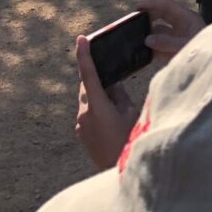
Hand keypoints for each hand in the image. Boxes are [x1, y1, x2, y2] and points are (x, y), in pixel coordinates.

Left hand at [75, 35, 138, 171]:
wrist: (117, 173)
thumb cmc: (130, 142)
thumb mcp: (132, 114)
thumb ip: (121, 96)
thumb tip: (113, 86)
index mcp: (98, 107)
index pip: (89, 74)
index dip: (84, 55)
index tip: (81, 39)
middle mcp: (84, 114)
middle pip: (87, 87)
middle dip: (100, 80)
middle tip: (117, 83)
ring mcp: (80, 125)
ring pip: (88, 100)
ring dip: (101, 97)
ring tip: (120, 111)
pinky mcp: (80, 134)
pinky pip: (88, 113)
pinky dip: (98, 110)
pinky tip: (114, 123)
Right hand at [138, 0, 204, 61]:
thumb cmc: (206, 53)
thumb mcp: (186, 45)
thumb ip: (167, 42)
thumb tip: (148, 39)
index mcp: (188, 19)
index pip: (168, 6)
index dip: (153, 4)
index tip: (138, 7)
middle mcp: (183, 27)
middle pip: (162, 18)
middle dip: (149, 19)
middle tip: (134, 22)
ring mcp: (179, 39)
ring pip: (160, 34)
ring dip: (149, 36)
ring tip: (135, 39)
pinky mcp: (176, 53)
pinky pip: (160, 48)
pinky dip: (152, 50)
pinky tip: (143, 53)